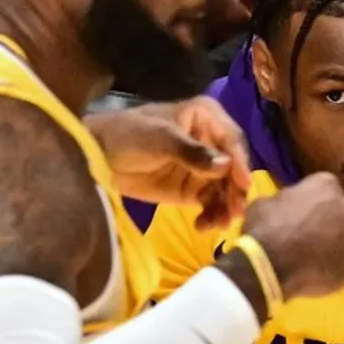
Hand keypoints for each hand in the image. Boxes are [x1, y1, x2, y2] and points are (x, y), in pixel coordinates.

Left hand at [88, 97, 251, 228]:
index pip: (232, 140)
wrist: (99, 156)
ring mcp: (204, 166)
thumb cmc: (128, 135)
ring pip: (225, 188)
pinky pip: (211, 203)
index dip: (240, 162)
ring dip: (225, 207)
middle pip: (234, 167)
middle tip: (234, 213)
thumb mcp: (160, 139)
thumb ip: (192, 152)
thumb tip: (225, 166)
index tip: (244, 185)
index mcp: (207, 116)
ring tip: (217, 225)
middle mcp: (211, 140)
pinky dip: (211, 216)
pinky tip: (203, 226)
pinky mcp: (193, 189)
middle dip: (235, 191)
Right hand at [240, 172, 343, 300]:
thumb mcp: (263, 203)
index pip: (325, 187)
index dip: (313, 201)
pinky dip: (334, 270)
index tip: (301, 211)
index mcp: (326, 184)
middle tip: (308, 235)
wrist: (271, 264)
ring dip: (333, 246)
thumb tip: (282, 207)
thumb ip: (281, 201)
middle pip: (342, 213)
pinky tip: (316, 274)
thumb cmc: (265, 227)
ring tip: (311, 258)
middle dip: (329, 222)